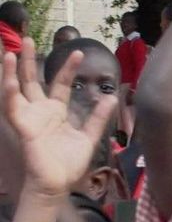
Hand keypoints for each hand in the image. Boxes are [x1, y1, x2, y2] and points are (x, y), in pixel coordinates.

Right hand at [2, 40, 116, 198]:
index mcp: (57, 112)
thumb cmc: (69, 163)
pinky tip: (10, 80)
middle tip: (27, 38)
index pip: (61, 84)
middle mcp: (40, 111)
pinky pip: (13, 108)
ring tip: (9, 52)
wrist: (58, 183)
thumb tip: (111, 98)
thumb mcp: (89, 136)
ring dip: (11, 71)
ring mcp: (30, 118)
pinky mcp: (23, 127)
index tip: (78, 52)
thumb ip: (98, 117)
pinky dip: (10, 94)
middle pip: (32, 80)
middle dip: (28, 60)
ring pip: (17, 89)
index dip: (68, 68)